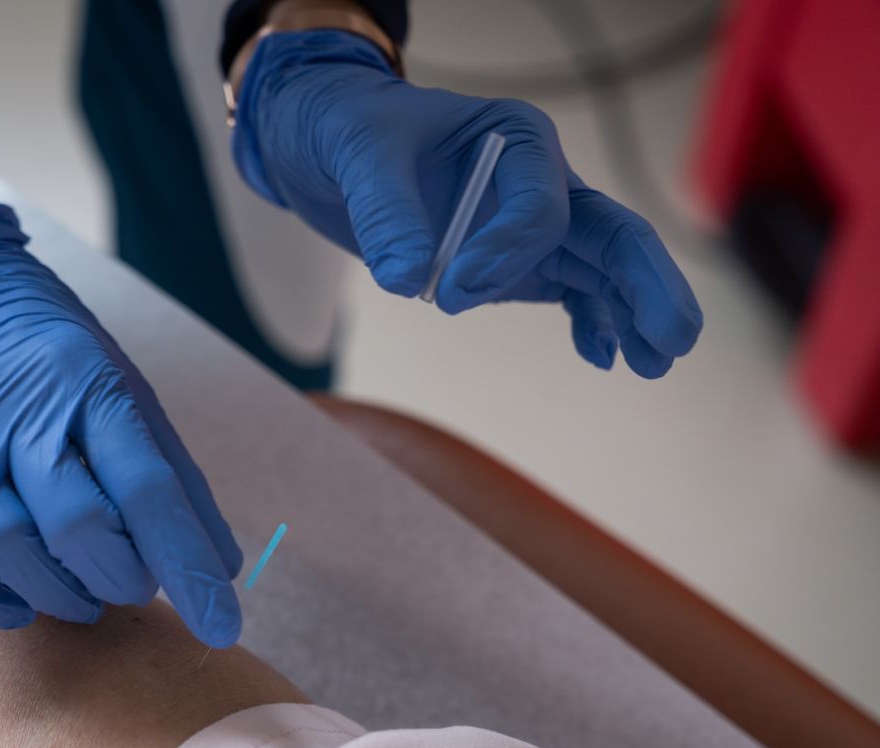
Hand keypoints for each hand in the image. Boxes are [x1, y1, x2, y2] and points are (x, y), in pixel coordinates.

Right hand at [0, 200, 242, 644]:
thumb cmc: (52, 349)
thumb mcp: (128, 386)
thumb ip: (174, 475)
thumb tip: (222, 568)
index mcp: (89, 383)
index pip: (148, 489)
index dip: (187, 566)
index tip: (222, 625)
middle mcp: (19, 408)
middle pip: (75, 523)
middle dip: (120, 577)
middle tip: (136, 583)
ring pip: (3, 542)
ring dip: (57, 592)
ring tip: (86, 598)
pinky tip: (13, 606)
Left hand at [232, 30, 702, 376]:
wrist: (328, 147)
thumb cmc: (352, 129)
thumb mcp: (360, 156)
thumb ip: (387, 212)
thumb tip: (409, 279)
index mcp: (518, 138)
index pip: (541, 206)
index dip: (505, 255)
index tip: (450, 293)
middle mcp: (538, 182)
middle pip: (611, 235)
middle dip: (645, 285)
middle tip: (671, 338)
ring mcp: (530, 229)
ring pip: (602, 270)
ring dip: (631, 314)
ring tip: (655, 365)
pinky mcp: (513, 265)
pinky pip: (568, 293)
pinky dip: (589, 322)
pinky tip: (603, 356)